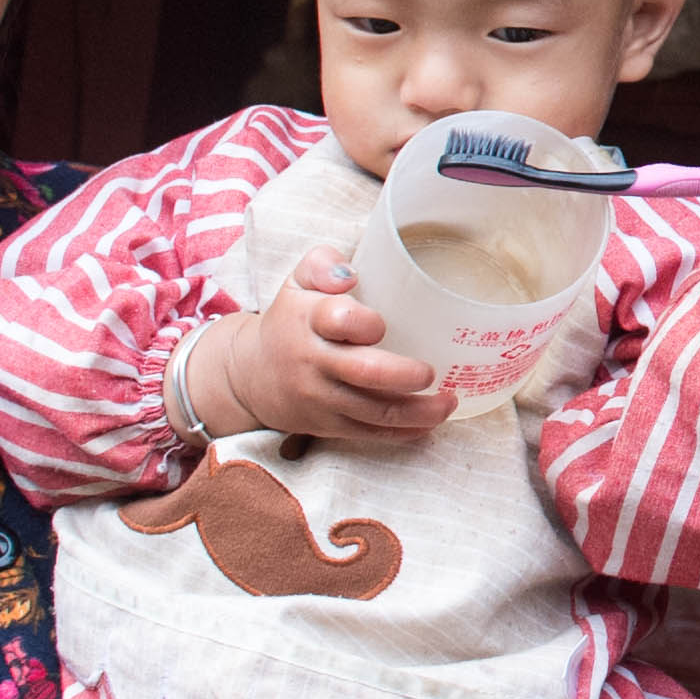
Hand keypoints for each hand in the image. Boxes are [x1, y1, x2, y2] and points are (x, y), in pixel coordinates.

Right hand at [198, 256, 449, 446]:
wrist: (251, 376)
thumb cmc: (290, 320)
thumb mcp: (298, 281)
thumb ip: (323, 264)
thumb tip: (349, 275)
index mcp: (309, 320)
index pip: (339, 319)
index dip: (365, 322)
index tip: (381, 325)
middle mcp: (314, 362)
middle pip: (365, 372)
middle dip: (404, 375)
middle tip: (431, 372)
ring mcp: (321, 399)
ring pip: (375, 411)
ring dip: (418, 411)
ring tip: (448, 402)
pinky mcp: (328, 427)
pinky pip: (370, 434)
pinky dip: (404, 432)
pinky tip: (430, 424)